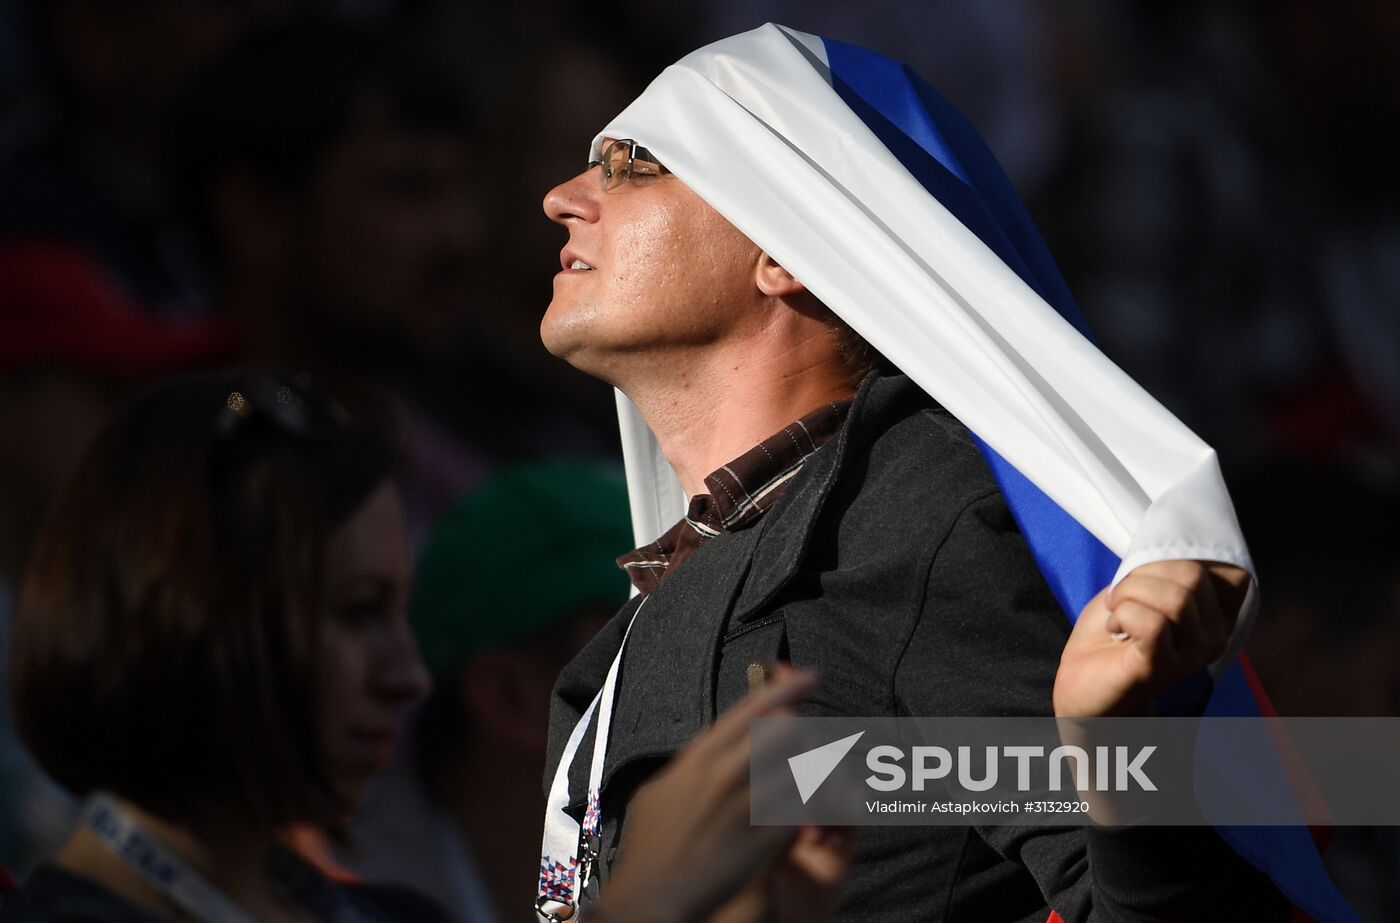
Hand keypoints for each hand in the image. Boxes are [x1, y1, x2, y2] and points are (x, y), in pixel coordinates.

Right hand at [594, 665, 830, 922]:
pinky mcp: (768, 837)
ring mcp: (751, 805)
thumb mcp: (659, 789)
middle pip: (787, 729)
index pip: (754, 707)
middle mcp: (727, 772)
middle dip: (798, 734)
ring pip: (802, 765)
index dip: (788, 687)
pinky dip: (811, 804)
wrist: (653, 897)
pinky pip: (805, 806)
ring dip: (809, 769)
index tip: (810, 677)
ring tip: (804, 782)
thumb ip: (692, 764)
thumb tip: (713, 748)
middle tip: (797, 749)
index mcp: (700, 756)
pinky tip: (806, 814)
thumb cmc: (649, 847)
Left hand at [1054, 561, 1249, 716]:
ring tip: (1116, 612)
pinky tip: (1114, 628)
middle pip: (1192, 575)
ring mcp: (1192, 655)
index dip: (1175, 559)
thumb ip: (1164, 569)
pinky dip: (1122, 614)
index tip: (1145, 576)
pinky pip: (1152, 622)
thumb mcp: (1141, 588)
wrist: (1081, 683)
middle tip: (1120, 597)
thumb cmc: (1111, 633)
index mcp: (1214, 615)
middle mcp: (1214, 637)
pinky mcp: (1162, 666)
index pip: (1224, 569)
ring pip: (1174, 597)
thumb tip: (1173, 543)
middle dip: (1143, 576)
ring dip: (1129, 595)